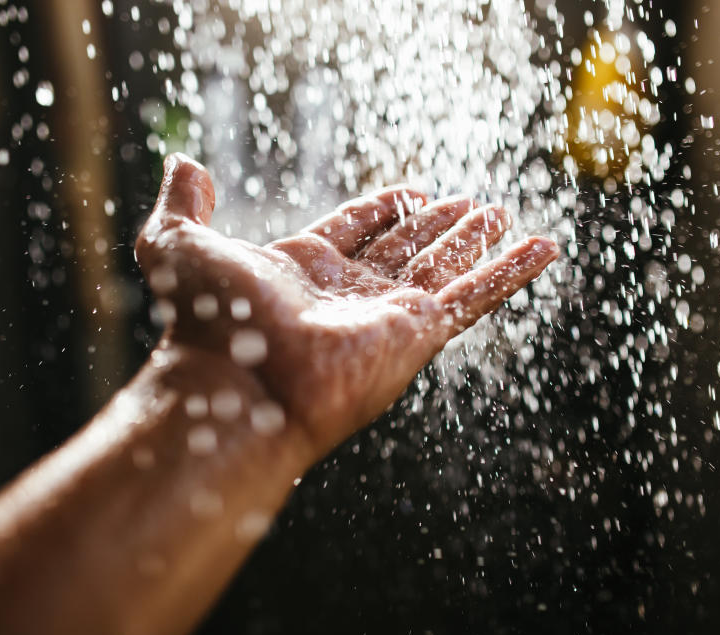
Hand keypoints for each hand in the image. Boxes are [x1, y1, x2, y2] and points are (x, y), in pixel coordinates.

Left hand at [136, 154, 557, 458]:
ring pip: (444, 270)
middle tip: (470, 204)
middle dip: (437, 226)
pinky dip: (511, 272)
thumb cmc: (208, 319)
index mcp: (302, 270)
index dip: (383, 209)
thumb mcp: (177, 245)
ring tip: (503, 214)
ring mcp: (387, 316)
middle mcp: (349, 295)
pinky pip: (475, 296)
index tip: (411, 190)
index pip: (354, 230)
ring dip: (476, 243)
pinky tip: (542, 247)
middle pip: (405, 250)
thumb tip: (186, 165)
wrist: (238, 385)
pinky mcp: (420, 333)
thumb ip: (183, 204)